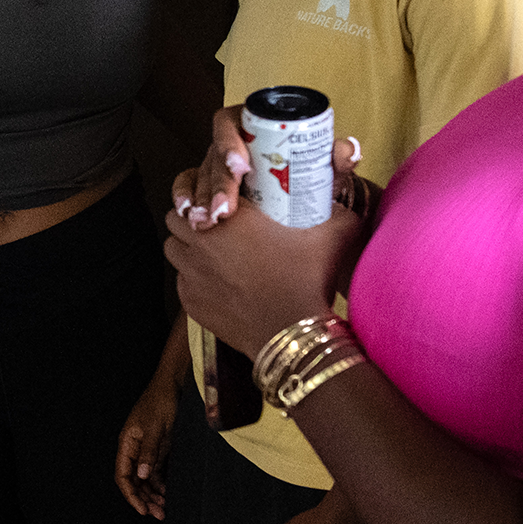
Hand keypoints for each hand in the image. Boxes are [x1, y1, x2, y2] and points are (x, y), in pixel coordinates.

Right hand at [114, 367, 179, 519]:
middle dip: (143, 499)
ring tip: (164, 508)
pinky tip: (167, 493)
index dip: (130, 494)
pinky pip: (155, 472)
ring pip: (144, 479)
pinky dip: (160, 484)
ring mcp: (146, 450)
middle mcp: (133, 449)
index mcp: (127, 443)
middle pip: (133, 481)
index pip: (123, 475)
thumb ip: (148, 452)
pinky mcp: (157, 449)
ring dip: (152, 494)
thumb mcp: (155, 428)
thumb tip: (141, 475)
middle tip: (158, 513)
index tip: (142, 509)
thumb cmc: (160, 402)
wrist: (172, 386)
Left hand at [163, 198, 364, 356]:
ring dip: (187, 248)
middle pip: (175, 219)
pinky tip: (219, 283)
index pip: (196, 191)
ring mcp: (191, 274)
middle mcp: (201, 242)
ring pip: (174, 250)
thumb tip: (348, 192)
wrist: (294, 333)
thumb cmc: (309, 279)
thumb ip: (340, 208)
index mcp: (230, 216)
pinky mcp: (190, 303)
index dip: (206, 195)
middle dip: (191, 219)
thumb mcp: (334, 234)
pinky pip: (182, 282)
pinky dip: (194, 280)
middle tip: (215, 226)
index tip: (223, 203)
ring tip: (213, 254)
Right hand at [169, 105, 363, 231]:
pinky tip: (189, 214)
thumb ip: (338, 157)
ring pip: (199, 174)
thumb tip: (349, 150)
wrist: (304, 194)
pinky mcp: (205, 181)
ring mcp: (214, 162)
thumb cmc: (310, 172)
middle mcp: (229, 141)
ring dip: (201, 198)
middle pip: (213, 155)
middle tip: (225, 210)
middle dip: (216, 184)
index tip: (241, 167)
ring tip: (207, 221)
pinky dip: (184, 196)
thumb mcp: (323, 165)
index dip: (229, 143)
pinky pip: (187, 184)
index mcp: (252, 123)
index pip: (230, 123)